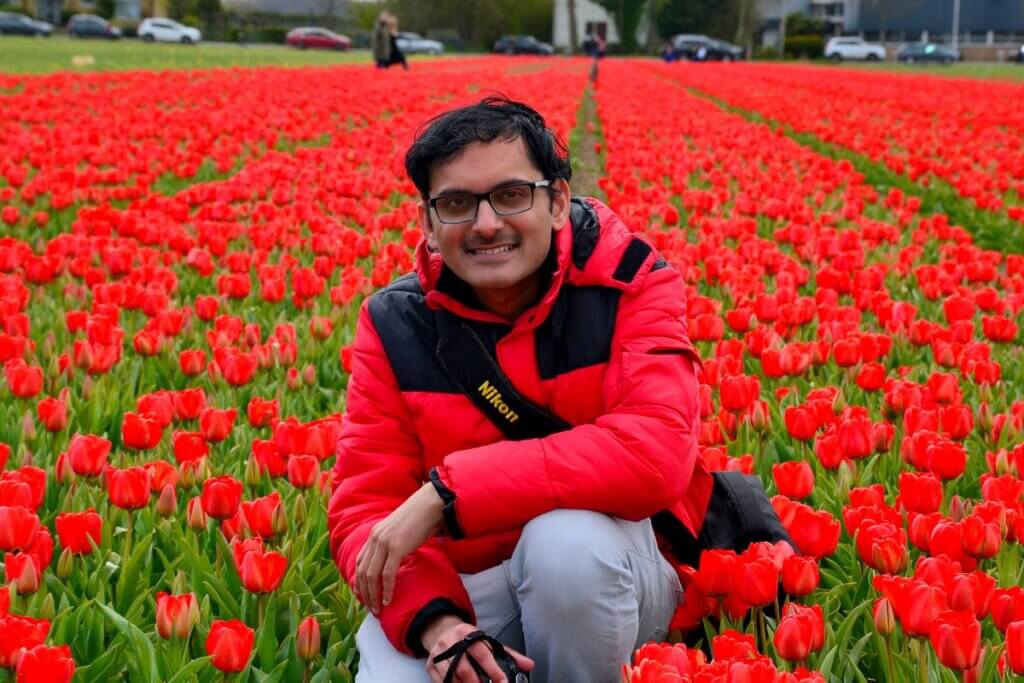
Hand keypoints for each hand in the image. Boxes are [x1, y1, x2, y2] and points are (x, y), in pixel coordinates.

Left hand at [355, 483, 444, 613]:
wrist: (431, 504)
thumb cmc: (420, 517)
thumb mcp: (400, 530)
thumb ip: (393, 544)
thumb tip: (395, 560)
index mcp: (374, 534)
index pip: (360, 561)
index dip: (359, 580)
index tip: (362, 594)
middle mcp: (375, 538)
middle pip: (363, 571)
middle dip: (364, 592)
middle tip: (369, 607)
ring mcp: (384, 542)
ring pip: (372, 575)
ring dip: (373, 595)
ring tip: (377, 609)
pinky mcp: (397, 548)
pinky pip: (387, 574)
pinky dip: (387, 590)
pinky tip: (388, 601)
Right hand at [425, 619, 533, 682]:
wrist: (441, 631)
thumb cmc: (469, 640)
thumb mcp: (487, 642)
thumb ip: (509, 654)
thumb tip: (529, 665)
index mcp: (469, 634)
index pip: (482, 653)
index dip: (493, 670)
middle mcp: (452, 642)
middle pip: (464, 668)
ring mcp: (439, 654)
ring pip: (451, 677)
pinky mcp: (430, 666)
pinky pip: (440, 682)